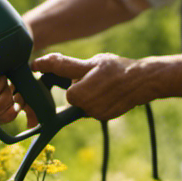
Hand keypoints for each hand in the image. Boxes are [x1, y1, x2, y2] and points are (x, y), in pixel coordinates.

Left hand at [31, 52, 153, 120]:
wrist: (144, 81)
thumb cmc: (116, 68)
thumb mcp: (91, 62)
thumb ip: (65, 65)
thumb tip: (40, 64)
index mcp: (78, 92)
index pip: (60, 83)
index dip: (52, 72)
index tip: (37, 66)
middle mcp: (85, 106)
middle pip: (71, 95)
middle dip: (78, 86)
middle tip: (93, 78)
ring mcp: (94, 114)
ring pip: (82, 102)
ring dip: (88, 94)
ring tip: (102, 86)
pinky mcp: (102, 118)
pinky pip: (91, 108)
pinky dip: (97, 101)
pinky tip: (108, 94)